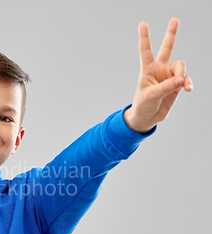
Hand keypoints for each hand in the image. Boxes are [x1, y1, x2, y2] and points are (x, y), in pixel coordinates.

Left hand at [126, 18, 192, 133]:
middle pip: (167, 48)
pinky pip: (185, 80)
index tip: (143, 23)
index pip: (146, 50)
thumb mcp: (151, 96)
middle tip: (174, 19)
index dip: (145, 37)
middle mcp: (159, 69)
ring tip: (181, 86)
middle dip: (171, 34)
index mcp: (147, 69)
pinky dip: (187, 83)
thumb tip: (181, 80)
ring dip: (182, 76)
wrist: (147, 117)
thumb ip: (166, 86)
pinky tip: (187, 89)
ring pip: (180, 67)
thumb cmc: (143, 105)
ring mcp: (169, 76)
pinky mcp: (177, 85)